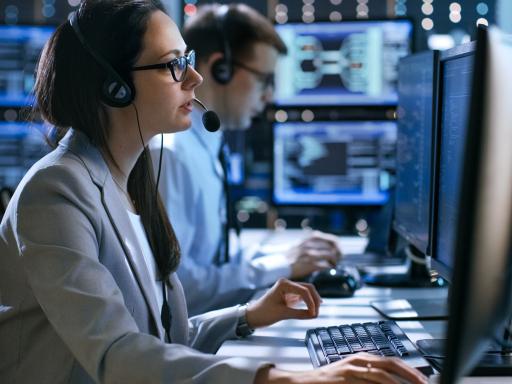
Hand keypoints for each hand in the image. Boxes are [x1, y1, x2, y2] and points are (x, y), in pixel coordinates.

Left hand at [245, 278, 321, 328]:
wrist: (252, 316)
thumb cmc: (263, 313)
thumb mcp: (282, 314)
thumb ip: (300, 314)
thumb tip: (314, 315)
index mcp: (283, 284)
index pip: (304, 290)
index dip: (311, 302)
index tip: (314, 314)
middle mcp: (286, 283)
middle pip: (308, 288)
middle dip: (314, 300)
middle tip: (317, 313)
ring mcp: (288, 289)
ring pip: (306, 292)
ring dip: (312, 301)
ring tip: (316, 312)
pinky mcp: (288, 295)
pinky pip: (302, 297)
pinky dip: (308, 303)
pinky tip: (312, 309)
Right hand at [255, 353, 427, 383]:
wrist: (303, 383)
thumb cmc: (328, 382)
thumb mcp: (352, 376)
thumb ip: (370, 378)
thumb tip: (391, 382)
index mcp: (362, 358)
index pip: (392, 362)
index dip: (410, 371)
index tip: (424, 380)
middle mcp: (358, 360)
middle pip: (390, 365)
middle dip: (410, 376)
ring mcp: (351, 369)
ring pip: (381, 376)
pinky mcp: (344, 378)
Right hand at [286, 230, 342, 278]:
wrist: (280, 264)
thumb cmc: (291, 255)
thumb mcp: (301, 243)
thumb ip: (312, 242)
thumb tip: (325, 243)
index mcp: (310, 239)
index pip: (331, 239)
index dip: (337, 245)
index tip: (338, 250)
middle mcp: (311, 245)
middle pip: (332, 247)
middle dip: (338, 253)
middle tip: (338, 258)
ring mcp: (310, 254)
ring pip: (330, 256)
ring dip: (334, 261)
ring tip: (333, 264)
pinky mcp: (309, 264)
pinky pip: (324, 265)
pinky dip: (328, 267)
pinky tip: (328, 269)